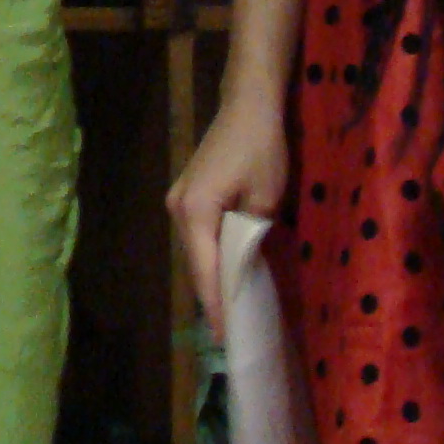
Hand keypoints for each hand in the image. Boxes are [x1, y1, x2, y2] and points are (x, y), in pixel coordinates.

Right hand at [165, 91, 289, 341]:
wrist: (248, 104)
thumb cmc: (261, 149)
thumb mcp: (265, 199)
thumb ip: (250, 236)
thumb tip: (244, 263)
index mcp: (195, 212)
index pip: (206, 270)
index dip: (217, 305)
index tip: (224, 338)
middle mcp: (178, 209)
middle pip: (196, 264)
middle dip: (212, 297)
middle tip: (230, 333)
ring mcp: (179, 201)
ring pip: (196, 252)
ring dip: (212, 278)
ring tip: (229, 312)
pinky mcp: (188, 196)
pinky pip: (199, 237)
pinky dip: (212, 258)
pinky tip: (226, 274)